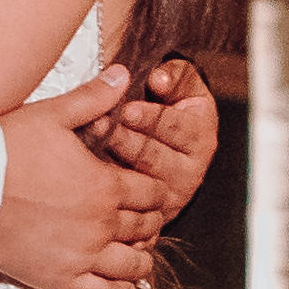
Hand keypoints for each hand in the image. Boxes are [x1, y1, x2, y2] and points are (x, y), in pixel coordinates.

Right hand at [0, 62, 166, 288]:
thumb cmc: (4, 147)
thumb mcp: (51, 114)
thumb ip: (92, 99)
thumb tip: (123, 75)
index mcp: (106, 184)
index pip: (152, 193)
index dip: (154, 192)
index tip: (146, 193)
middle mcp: (102, 224)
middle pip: (145, 228)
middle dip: (148, 223)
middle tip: (140, 220)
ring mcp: (83, 256)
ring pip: (132, 265)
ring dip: (140, 259)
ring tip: (134, 253)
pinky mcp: (59, 280)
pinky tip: (121, 285)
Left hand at [99, 55, 218, 220]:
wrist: (163, 146)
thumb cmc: (168, 110)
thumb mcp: (180, 88)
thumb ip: (175, 75)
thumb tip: (158, 78)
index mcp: (201, 137)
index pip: (178, 128)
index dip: (152, 117)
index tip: (127, 108)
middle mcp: (191, 170)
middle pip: (155, 156)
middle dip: (125, 139)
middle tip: (98, 124)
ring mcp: (169, 195)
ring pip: (138, 180)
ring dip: (111, 161)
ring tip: (88, 143)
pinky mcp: (149, 213)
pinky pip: (126, 202)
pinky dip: (105, 185)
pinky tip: (86, 170)